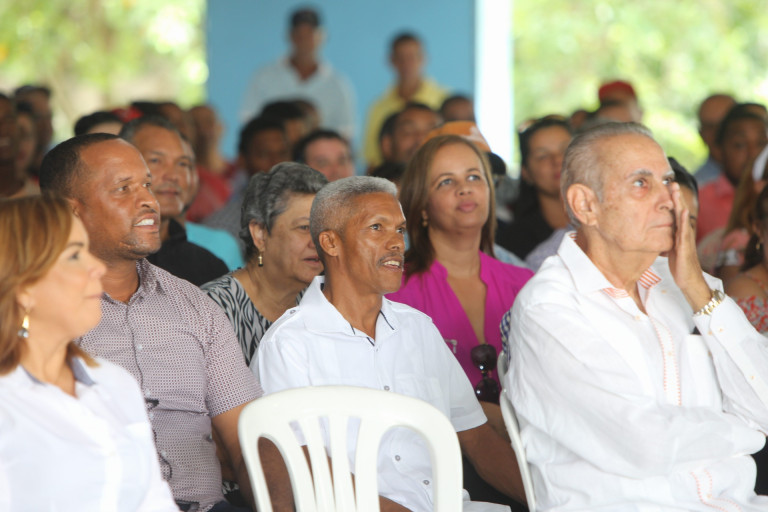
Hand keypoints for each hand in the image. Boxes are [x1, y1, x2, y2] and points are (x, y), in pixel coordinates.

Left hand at [667, 183, 710, 310]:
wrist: (689, 281)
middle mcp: (684, 233)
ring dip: (678, 203)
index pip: (675, 213)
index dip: (671, 201)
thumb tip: (655, 233)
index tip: (666, 187)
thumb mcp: (670, 248)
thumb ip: (666, 238)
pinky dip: (683, 220)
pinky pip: (683, 232)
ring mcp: (685, 239)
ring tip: (675, 190)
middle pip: (679, 211)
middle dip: (675, 196)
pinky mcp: (684, 247)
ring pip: (681, 218)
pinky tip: (682, 211)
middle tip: (671, 181)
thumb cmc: (679, 265)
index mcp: (679, 233)